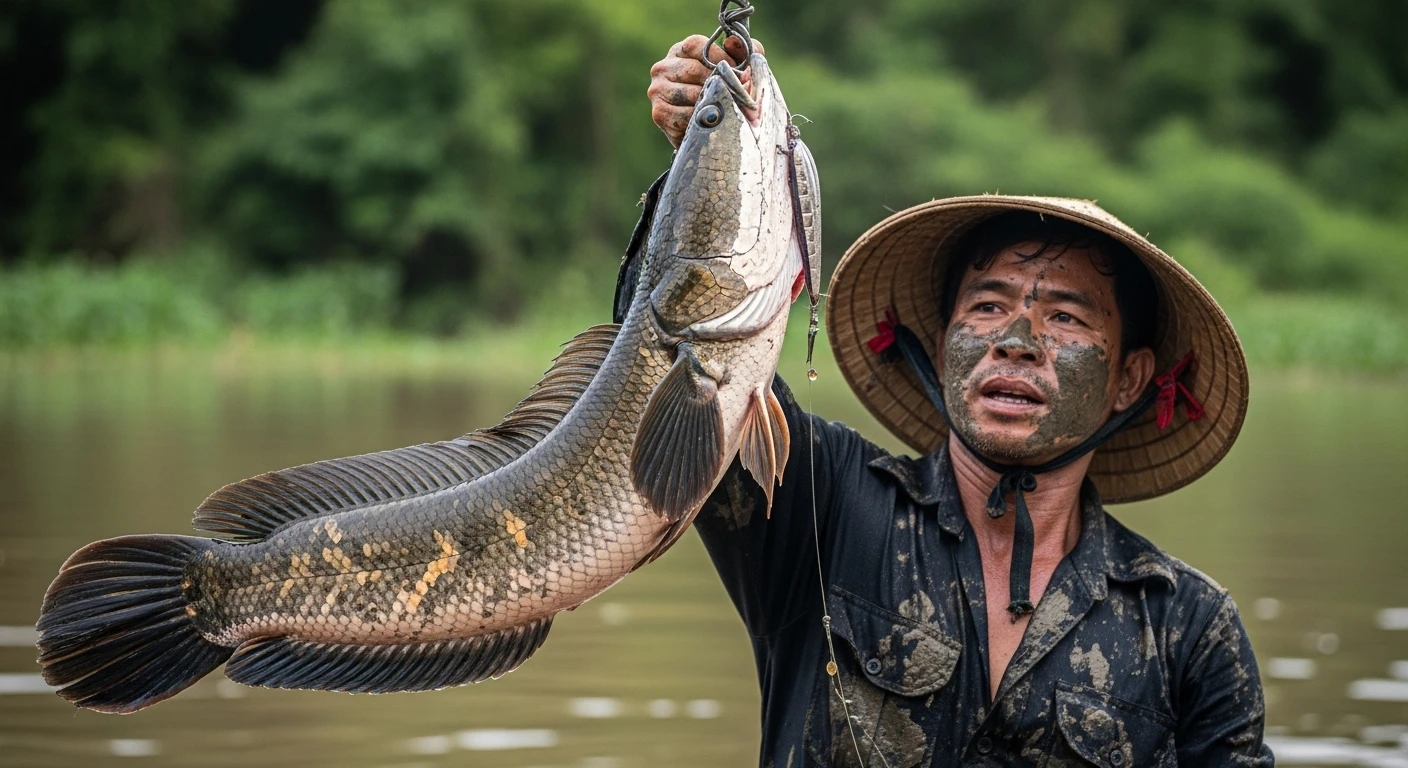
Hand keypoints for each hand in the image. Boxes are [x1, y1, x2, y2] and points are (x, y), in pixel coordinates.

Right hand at [647, 34, 765, 147]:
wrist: (712, 130)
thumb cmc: (723, 91)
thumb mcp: (737, 67)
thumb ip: (741, 51)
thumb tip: (733, 43)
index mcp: (679, 51)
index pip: (696, 45)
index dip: (720, 57)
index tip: (737, 70)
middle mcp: (662, 68)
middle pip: (693, 70)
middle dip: (720, 82)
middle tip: (737, 92)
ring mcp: (658, 90)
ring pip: (691, 93)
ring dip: (712, 102)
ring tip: (727, 107)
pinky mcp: (659, 113)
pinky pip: (684, 116)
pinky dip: (702, 119)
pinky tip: (712, 120)